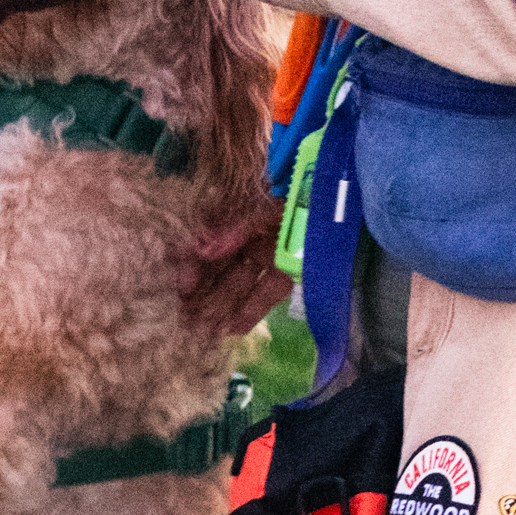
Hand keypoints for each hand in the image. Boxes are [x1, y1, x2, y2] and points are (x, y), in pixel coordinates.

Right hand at [179, 197, 292, 337]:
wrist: (333, 182)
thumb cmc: (291, 184)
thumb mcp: (255, 200)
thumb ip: (229, 226)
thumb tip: (200, 251)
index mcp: (233, 211)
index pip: (205, 242)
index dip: (192, 265)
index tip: (183, 288)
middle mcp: (247, 232)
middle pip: (220, 267)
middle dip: (203, 294)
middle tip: (187, 322)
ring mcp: (268, 249)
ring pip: (240, 282)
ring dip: (223, 307)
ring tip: (207, 332)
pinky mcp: (289, 265)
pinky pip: (268, 290)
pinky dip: (252, 309)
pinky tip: (234, 329)